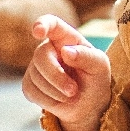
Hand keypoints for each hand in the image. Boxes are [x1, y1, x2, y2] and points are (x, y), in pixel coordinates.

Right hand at [21, 15, 113, 130]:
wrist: (89, 106)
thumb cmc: (95, 80)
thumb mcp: (100, 67)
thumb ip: (87, 56)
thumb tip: (66, 51)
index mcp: (66, 38)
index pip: (52, 24)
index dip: (43, 24)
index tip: (38, 31)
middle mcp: (48, 48)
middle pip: (41, 56)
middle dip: (56, 76)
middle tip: (73, 91)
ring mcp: (36, 66)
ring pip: (35, 76)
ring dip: (56, 91)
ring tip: (71, 95)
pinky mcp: (29, 84)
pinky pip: (30, 90)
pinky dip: (47, 100)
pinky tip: (59, 100)